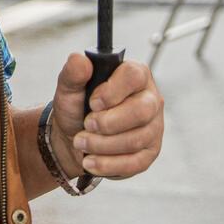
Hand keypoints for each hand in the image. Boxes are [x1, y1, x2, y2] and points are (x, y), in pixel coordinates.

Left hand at [50, 53, 164, 180]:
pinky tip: (90, 161)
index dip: (112, 90)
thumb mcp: (69, 88)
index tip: (92, 103)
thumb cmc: (77, 107)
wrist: (74, 138)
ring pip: (136, 139)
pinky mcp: (150, 152)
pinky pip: (135, 162)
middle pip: (142, 110)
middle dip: (109, 122)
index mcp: (135, 75)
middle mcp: (150, 99)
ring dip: (103, 145)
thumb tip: (80, 59)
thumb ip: (73, 72)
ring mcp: (154, 127)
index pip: (134, 75)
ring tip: (81, 142)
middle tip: (86, 125)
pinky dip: (108, 164)